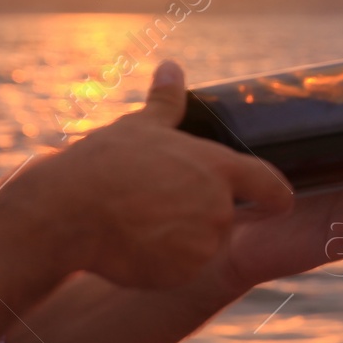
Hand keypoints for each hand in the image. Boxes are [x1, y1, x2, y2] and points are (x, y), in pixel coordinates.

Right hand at [3, 62, 293, 288]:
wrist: (67, 211)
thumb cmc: (104, 163)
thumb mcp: (139, 127)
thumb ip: (166, 102)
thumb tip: (171, 67)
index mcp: (218, 168)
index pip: (272, 187)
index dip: (275, 195)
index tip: (275, 201)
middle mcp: (219, 208)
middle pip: (226, 217)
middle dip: (199, 214)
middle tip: (158, 203)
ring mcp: (202, 245)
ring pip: (200, 246)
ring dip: (180, 240)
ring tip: (140, 222)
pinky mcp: (181, 274)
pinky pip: (179, 270)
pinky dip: (161, 263)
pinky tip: (133, 245)